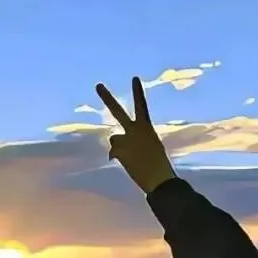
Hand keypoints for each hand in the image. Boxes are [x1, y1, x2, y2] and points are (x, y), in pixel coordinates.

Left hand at [95, 77, 176, 193]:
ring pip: (114, 140)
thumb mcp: (151, 150)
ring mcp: (125, 139)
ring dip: (120, 147)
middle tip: (97, 85)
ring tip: (133, 158)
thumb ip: (135, 142)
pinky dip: (118, 159)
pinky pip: (113, 154)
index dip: (137, 92)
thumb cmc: (160, 167)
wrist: (159, 179)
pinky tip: (130, 165)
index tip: (134, 78)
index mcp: (147, 129)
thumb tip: (114, 149)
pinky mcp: (118, 150)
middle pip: (118, 112)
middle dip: (107, 98)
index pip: (142, 107)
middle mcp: (134, 130)